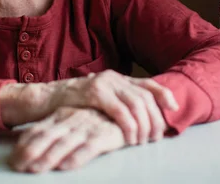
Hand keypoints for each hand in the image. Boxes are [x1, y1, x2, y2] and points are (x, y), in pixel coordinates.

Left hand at [9, 107, 125, 172]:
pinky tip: (66, 166)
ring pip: (64, 144)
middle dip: (31, 153)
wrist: (125, 109)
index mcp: (61, 116)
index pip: (38, 129)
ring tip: (36, 170)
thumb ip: (51, 128)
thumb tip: (24, 141)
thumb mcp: (69, 120)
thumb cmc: (94, 118)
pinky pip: (89, 148)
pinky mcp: (104, 135)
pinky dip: (76, 157)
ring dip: (48, 157)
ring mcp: (87, 127)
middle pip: (47, 137)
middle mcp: (71, 120)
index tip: (13, 159)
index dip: (24, 145)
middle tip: (19, 166)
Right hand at [48, 71, 178, 144]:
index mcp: (117, 78)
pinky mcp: (94, 92)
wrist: (46, 99)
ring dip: (143, 126)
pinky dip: (128, 125)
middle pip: (145, 97)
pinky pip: (120, 110)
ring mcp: (104, 83)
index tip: (173, 108)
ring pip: (136, 104)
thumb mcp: (98, 101)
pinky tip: (129, 137)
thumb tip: (140, 118)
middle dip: (154, 119)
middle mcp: (113, 78)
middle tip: (154, 138)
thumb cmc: (72, 104)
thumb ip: (117, 103)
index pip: (147, 84)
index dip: (163, 94)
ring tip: (141, 141)